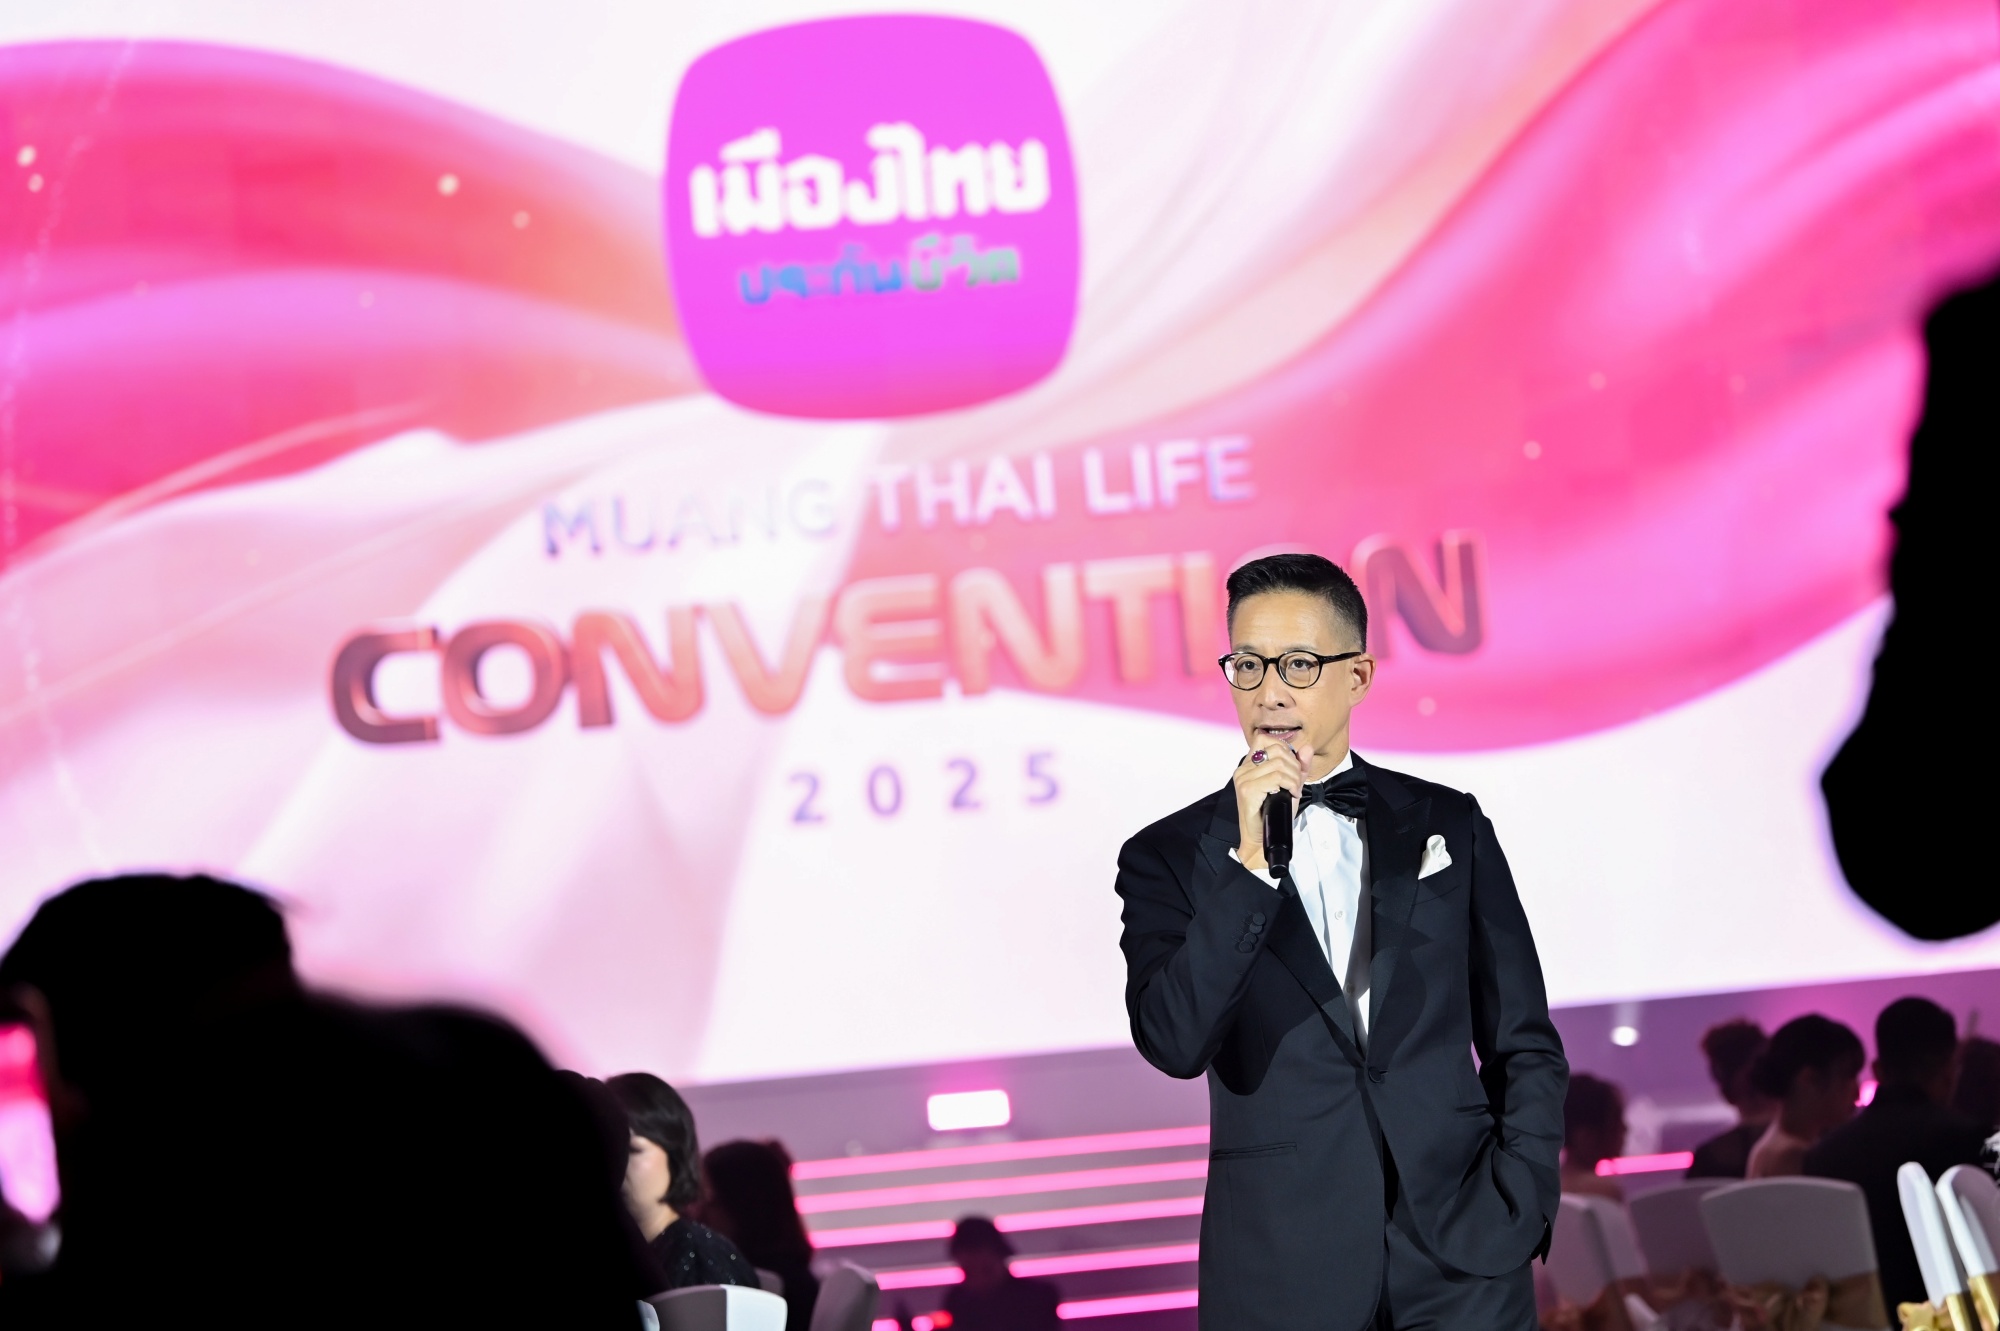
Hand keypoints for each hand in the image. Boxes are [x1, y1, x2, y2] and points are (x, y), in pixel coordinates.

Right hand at [1233, 739, 1311, 870]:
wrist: (1261, 839)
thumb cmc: (1273, 813)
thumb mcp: (1290, 785)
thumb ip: (1299, 766)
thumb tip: (1307, 747)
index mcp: (1249, 764)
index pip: (1265, 739)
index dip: (1284, 749)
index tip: (1291, 767)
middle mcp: (1243, 769)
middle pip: (1277, 751)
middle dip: (1294, 766)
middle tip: (1296, 783)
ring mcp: (1243, 779)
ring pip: (1279, 764)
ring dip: (1294, 778)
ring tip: (1294, 790)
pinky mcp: (1247, 790)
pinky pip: (1276, 778)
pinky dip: (1290, 785)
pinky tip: (1291, 794)